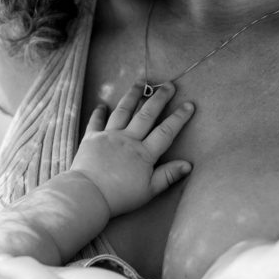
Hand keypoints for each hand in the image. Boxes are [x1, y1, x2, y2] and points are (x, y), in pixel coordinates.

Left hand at [70, 82, 193, 216]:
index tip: (189, 105)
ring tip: (140, 82)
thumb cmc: (120, 196)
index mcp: (144, 153)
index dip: (179, 118)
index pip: (166, 132)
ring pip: (123, 111)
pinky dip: (99, 112)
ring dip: (133, 95)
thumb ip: (168, 175)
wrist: (88, 195)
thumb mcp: (149, 190)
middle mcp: (128, 139)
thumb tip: (188, 164)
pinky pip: (96, 121)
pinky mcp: (91, 138)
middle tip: (169, 85)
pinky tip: (102, 104)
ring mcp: (109, 136)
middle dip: (159, 98)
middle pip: (146, 115)